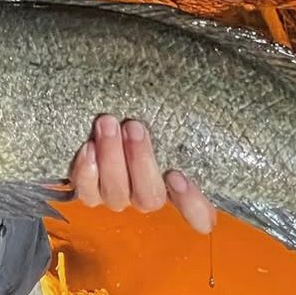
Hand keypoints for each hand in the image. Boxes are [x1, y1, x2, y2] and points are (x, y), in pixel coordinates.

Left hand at [69, 115, 215, 233]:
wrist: (101, 111)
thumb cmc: (142, 108)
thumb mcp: (164, 109)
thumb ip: (179, 111)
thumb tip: (209, 81)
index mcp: (178, 181)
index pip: (200, 214)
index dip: (192, 204)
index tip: (177, 175)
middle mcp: (148, 194)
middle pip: (150, 198)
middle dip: (140, 162)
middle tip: (134, 127)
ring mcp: (118, 195)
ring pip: (116, 195)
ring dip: (112, 159)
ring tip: (107, 124)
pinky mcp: (90, 190)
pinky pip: (87, 192)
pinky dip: (86, 171)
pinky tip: (88, 147)